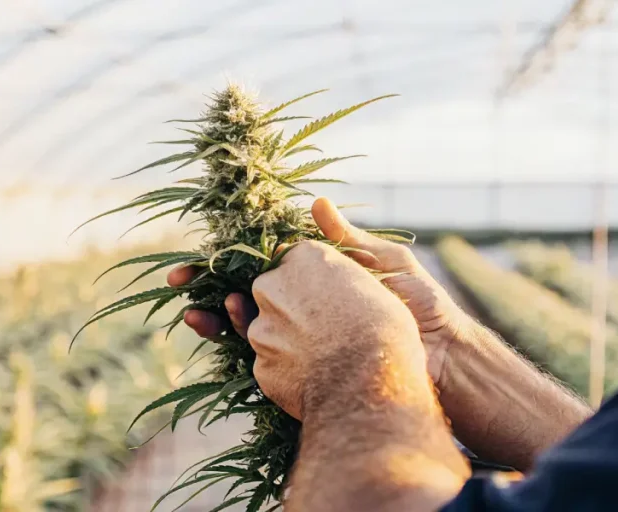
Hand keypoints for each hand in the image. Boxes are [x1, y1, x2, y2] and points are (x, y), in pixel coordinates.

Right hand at [169, 197, 467, 383]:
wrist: (442, 357)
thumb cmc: (420, 303)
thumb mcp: (386, 261)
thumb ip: (348, 239)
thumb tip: (315, 203)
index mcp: (318, 276)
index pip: (264, 259)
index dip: (230, 254)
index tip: (203, 247)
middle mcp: (303, 304)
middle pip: (242, 289)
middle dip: (204, 284)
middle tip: (175, 280)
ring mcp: (301, 333)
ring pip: (242, 321)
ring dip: (210, 315)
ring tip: (189, 310)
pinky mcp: (304, 362)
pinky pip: (261, 352)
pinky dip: (233, 342)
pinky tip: (217, 330)